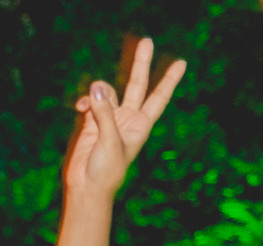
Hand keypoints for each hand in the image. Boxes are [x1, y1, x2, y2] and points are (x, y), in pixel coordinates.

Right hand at [63, 38, 186, 198]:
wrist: (87, 186)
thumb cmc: (107, 170)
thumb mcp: (110, 141)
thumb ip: (104, 113)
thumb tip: (96, 86)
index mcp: (141, 125)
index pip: (158, 97)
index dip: (169, 80)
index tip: (182, 63)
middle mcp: (127, 119)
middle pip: (136, 85)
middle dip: (141, 64)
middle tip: (147, 42)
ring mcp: (109, 120)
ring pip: (107, 93)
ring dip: (99, 94)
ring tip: (88, 105)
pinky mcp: (91, 124)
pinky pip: (90, 103)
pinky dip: (85, 102)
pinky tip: (80, 108)